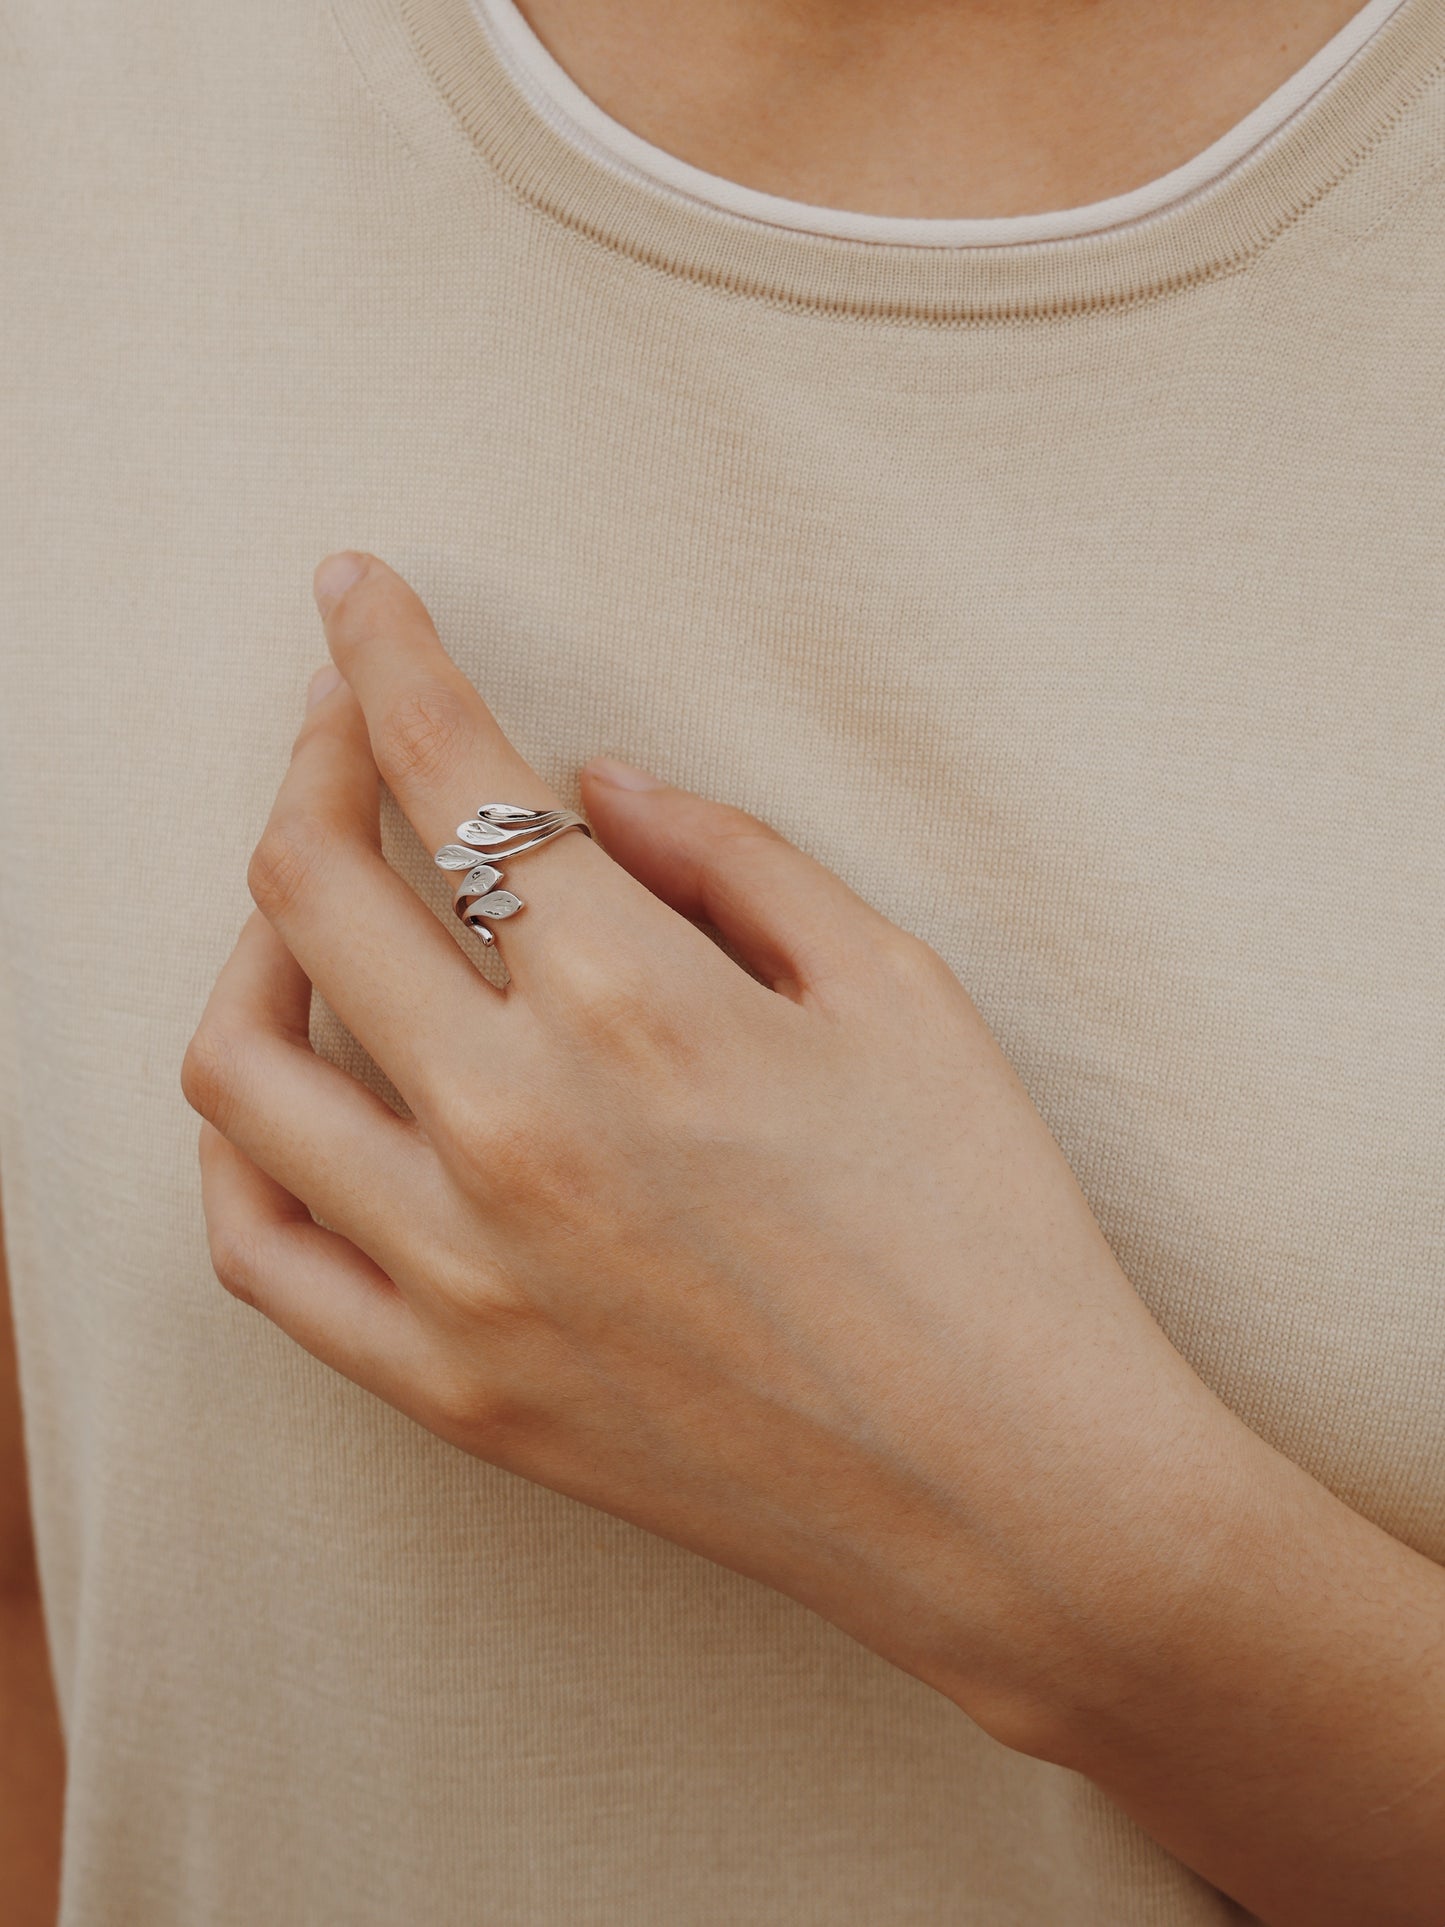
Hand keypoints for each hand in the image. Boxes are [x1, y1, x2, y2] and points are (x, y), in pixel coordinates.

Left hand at [182, 550, 1247, 1753]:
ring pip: (241, 1062)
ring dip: (249, 942)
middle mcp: (512, 1123)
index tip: (354, 591)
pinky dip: (239, 1142)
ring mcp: (459, 1268)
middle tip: (343, 723)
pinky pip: (260, 1249)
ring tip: (305, 904)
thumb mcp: (898, 987)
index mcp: (633, 1001)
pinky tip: (288, 1084)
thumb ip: (728, 855)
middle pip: (312, 888)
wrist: (1011, 1492)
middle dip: (310, 762)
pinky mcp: (448, 1386)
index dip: (387, 654)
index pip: (453, 771)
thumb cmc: (986, 1226)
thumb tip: (591, 782)